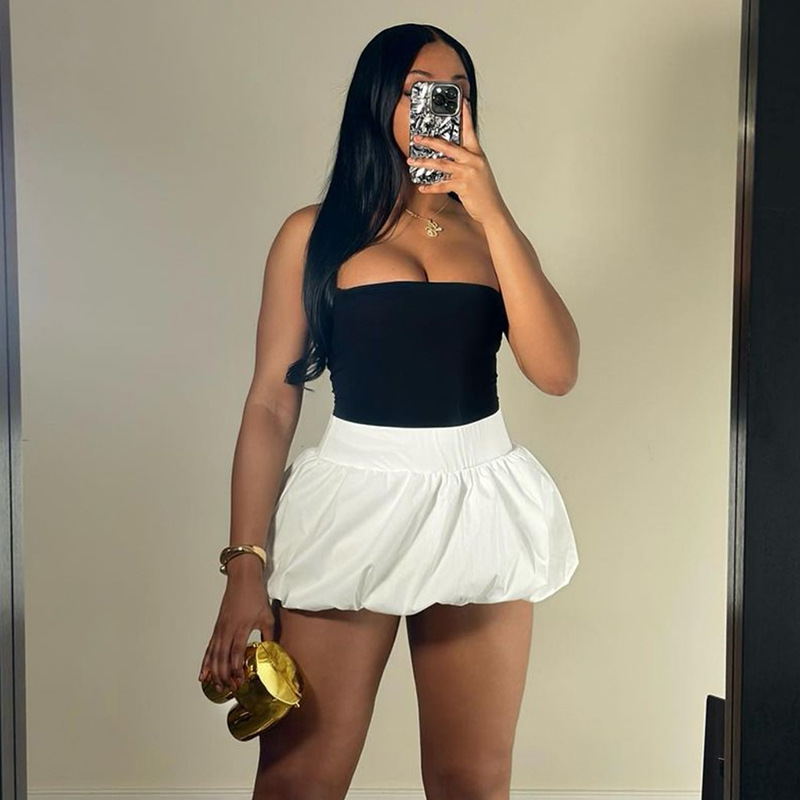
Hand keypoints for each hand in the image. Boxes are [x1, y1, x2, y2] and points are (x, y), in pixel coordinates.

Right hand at [197, 572, 274, 693]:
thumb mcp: (267, 616)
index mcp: (241, 628)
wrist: (242, 580)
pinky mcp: (217, 628)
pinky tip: (203, 674)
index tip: (240, 681)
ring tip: (217, 687)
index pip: (236, 653)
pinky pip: (209, 649)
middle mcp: (227, 630)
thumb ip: (268, 635)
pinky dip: (206, 662)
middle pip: (222, 658)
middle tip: (230, 688)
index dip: (236, 669)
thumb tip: (272, 651)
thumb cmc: (255, 596)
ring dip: (214, 673)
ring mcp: (220, 629)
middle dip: (225, 676)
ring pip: (213, 655)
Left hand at [406, 97, 508, 226]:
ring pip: (441, 164)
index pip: (470, 131)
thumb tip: (449, 156)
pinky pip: (442, 184)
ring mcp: (468, 173)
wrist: (492, 209)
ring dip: (424, 162)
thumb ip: (466, 161)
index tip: (462, 102)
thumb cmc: (485, 191)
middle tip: (417, 138)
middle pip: (448, 146)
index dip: (466, 116)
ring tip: (412, 161)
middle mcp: (473, 161)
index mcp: (478, 154)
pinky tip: (422, 187)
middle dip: (430, 141)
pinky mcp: (463, 186)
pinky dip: (431, 186)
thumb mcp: (479, 171)